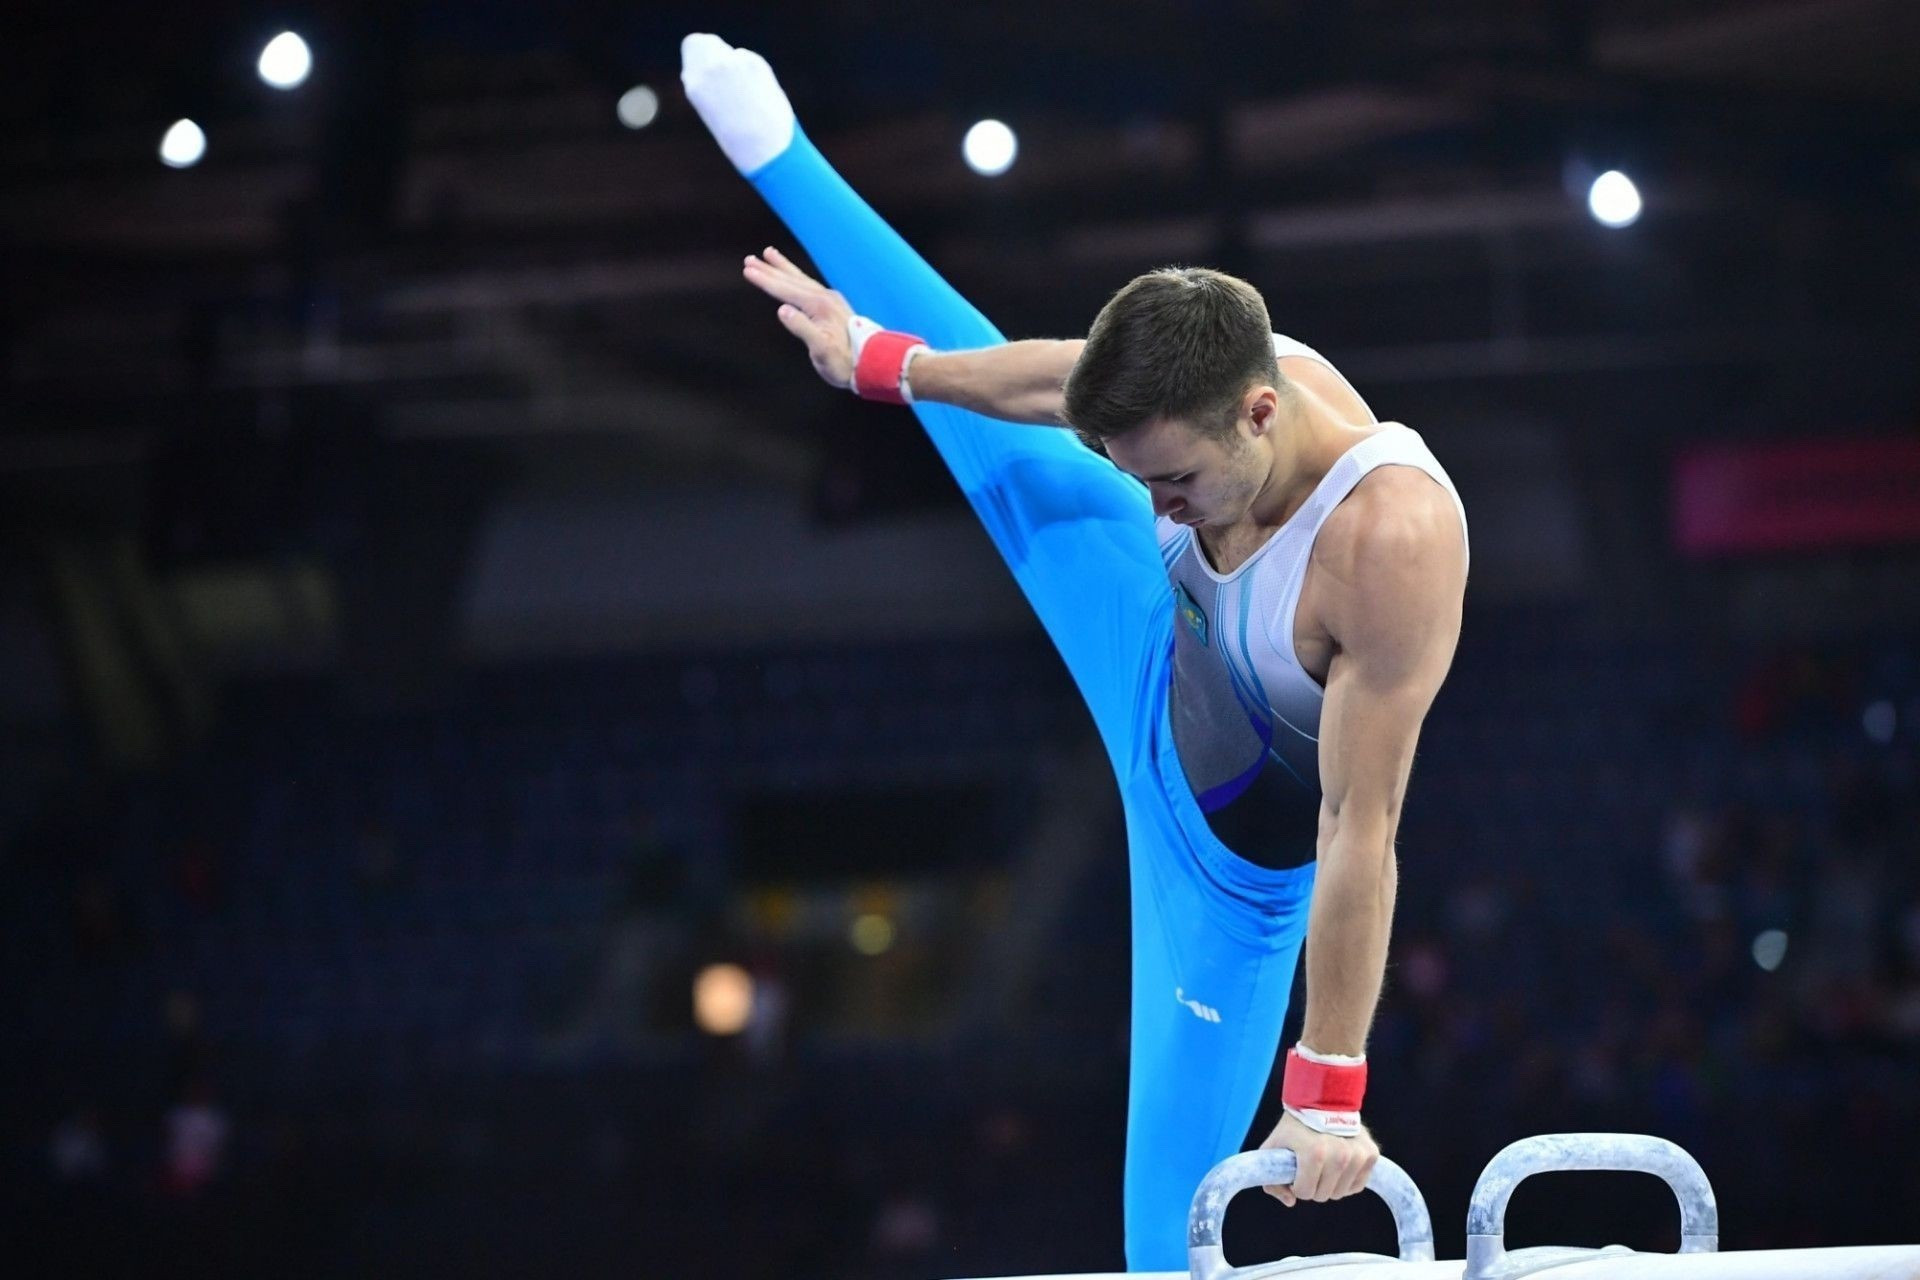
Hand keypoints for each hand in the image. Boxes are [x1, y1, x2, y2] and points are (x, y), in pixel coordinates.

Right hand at [742, 246, 855, 389]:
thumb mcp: (821, 350)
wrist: (872, 363)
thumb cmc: (844, 362)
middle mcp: (824, 297)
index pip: (785, 289)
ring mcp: (830, 299)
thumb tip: (782, 309)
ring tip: (769, 253)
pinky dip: (796, 277)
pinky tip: (794, 277)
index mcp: (818, 306)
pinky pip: (809, 284)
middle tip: (749, 259)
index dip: (765, 280)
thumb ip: (802, 328)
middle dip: (769, 269)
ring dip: (783, 267)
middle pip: (791, 279)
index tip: (747, 270)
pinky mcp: (833, 305)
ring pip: (800, 278)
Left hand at [1258, 1110, 1379, 1207]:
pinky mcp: (1371, 1154)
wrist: (1323, 1101)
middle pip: (1323, 1195)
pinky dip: (1347, 1181)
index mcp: (1315, 1153)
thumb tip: (1291, 1202)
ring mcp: (1358, 1155)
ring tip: (1324, 1164)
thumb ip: (1272, 1179)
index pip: (1305, 1192)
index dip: (1296, 1185)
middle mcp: (1340, 1155)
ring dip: (1330, 1184)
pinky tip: (1339, 1165)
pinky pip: (1358, 1185)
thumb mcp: (1274, 1148)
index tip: (1295, 1171)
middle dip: (1313, 1185)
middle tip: (1309, 1167)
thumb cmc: (1295, 1126)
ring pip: (1341, 1193)